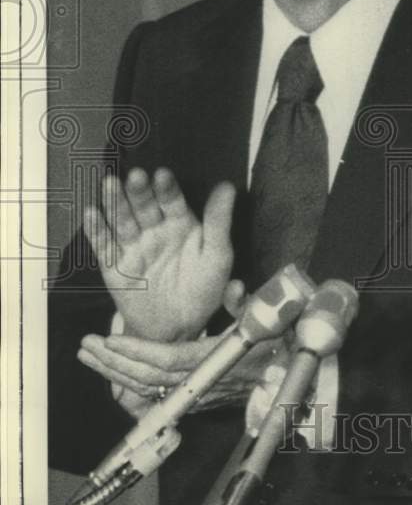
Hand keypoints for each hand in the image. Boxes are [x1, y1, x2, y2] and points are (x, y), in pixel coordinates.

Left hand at [77, 321, 292, 411]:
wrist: (291, 380)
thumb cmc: (278, 346)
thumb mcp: (264, 321)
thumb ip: (244, 305)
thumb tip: (233, 287)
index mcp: (215, 361)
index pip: (167, 360)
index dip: (137, 351)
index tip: (111, 339)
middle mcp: (201, 383)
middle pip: (149, 379)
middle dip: (115, 363)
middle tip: (87, 346)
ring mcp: (196, 397)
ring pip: (148, 390)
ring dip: (116, 374)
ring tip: (91, 357)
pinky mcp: (194, 402)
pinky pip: (155, 398)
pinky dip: (130, 387)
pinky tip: (113, 376)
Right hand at [84, 167, 234, 341]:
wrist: (177, 329)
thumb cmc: (203, 290)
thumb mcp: (217, 256)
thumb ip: (219, 222)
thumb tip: (227, 187)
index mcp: (181, 225)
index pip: (172, 201)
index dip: (167, 189)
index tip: (163, 175)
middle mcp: (155, 231)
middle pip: (145, 207)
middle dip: (139, 192)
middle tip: (136, 176)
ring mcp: (133, 247)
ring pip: (122, 221)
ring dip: (115, 203)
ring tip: (110, 184)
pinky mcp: (114, 266)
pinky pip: (104, 246)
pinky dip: (96, 230)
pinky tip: (91, 213)